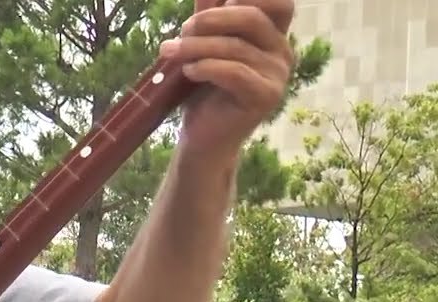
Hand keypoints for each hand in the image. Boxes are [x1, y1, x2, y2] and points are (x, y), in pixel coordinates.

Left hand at [160, 0, 295, 156]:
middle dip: (211, 19)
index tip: (218, 1)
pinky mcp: (266, 96)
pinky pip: (234, 72)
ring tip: (170, 51)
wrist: (203, 138)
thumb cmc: (204, 91)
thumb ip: (209, 17)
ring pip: (236, 47)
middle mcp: (282, 51)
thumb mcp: (204, 47)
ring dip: (196, 46)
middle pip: (253, 17)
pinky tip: (188, 72)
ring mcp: (278, 75)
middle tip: (183, 30)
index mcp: (271, 35)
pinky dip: (206, 67)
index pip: (277, 2)